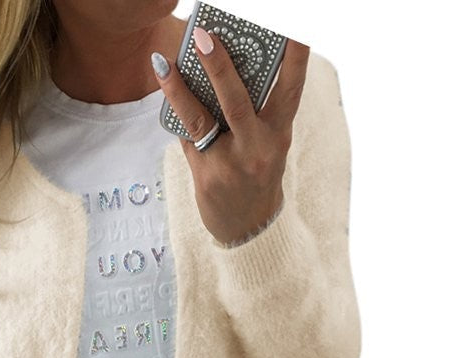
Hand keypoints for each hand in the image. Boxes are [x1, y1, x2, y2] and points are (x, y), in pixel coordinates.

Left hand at [153, 30, 309, 244]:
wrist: (248, 228)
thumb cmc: (255, 175)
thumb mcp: (266, 144)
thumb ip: (250, 113)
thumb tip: (214, 71)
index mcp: (280, 133)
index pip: (292, 88)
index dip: (295, 56)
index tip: (294, 25)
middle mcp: (259, 148)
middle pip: (238, 101)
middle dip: (219, 66)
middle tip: (204, 34)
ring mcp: (231, 165)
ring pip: (203, 119)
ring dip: (181, 88)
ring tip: (164, 61)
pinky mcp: (206, 177)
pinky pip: (187, 137)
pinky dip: (175, 112)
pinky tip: (165, 86)